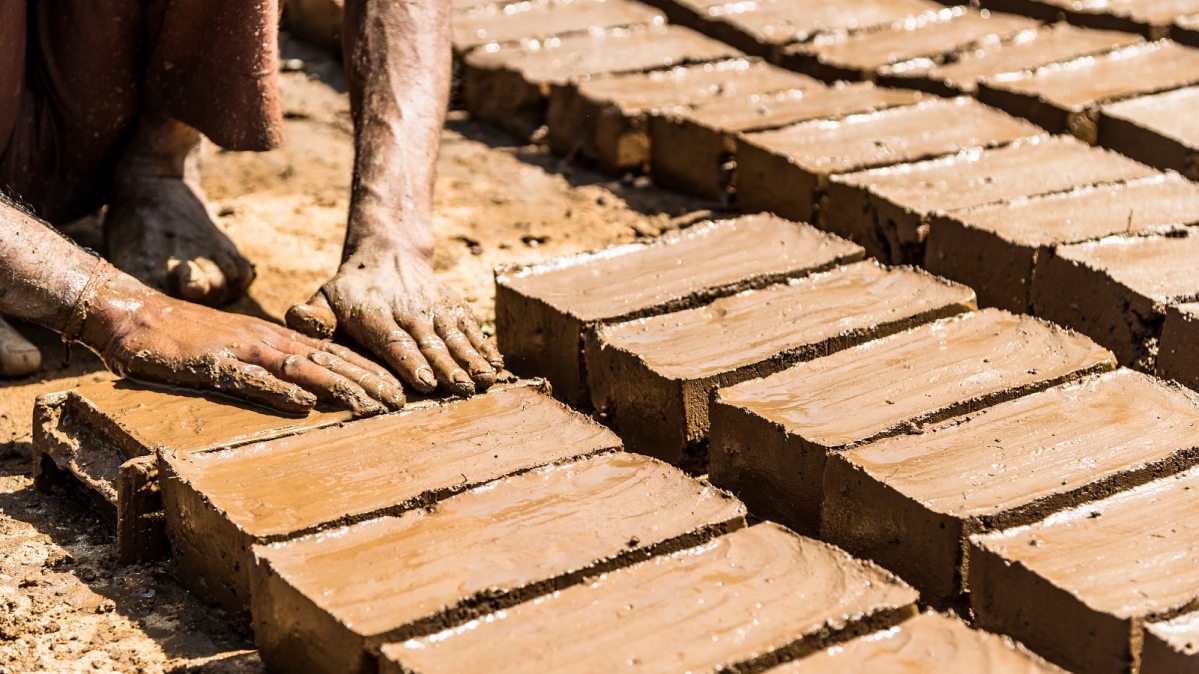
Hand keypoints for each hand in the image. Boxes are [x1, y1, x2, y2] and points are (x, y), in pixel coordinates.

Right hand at [82, 272, 405, 415]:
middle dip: (367, 380)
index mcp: (274, 337)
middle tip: (402, 402)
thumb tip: (308, 386)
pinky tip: (306, 404)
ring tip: (371, 405)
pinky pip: (251, 379)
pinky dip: (280, 391)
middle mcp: (266, 340)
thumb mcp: (238, 346)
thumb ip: (271, 362)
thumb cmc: (187, 337)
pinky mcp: (213, 365)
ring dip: (339, 387)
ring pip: (300, 368)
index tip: (399, 389)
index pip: (332, 352)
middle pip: (328, 360)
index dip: (367, 370)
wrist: (135, 315)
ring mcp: (241, 350)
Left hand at [286, 244, 501, 395]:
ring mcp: (434, 306)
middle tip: (461, 388)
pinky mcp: (453, 305)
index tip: (425, 382)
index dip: (410, 362)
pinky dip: (484, 345)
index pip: (394, 340)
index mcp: (373, 312)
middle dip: (447, 366)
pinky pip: (471, 325)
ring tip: (485, 380)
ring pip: (454, 333)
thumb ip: (311, 315)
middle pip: (429, 340)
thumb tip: (297, 318)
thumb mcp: (324, 297)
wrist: (387, 253)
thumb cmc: (349, 291)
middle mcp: (407, 308)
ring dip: (472, 358)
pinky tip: (496, 365)